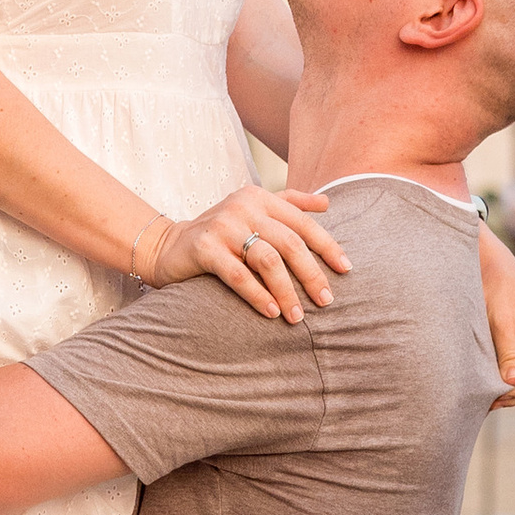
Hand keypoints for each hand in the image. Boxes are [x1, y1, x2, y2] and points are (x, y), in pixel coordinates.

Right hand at [139, 184, 349, 321]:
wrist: (168, 245)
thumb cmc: (220, 233)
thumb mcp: (253, 210)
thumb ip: (289, 202)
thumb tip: (328, 202)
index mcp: (260, 197)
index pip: (303, 223)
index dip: (328, 246)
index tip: (346, 270)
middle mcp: (243, 207)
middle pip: (290, 243)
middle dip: (311, 275)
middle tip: (326, 301)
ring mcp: (223, 226)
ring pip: (267, 260)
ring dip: (287, 291)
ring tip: (297, 316)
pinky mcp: (205, 248)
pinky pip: (238, 275)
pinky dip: (258, 295)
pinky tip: (271, 312)